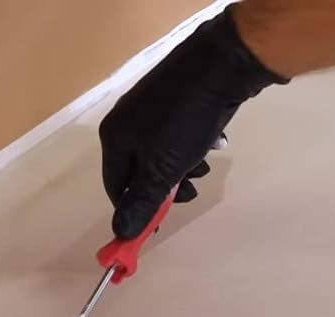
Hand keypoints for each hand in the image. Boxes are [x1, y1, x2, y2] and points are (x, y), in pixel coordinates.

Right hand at [99, 8, 286, 238]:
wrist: (220, 65)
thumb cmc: (186, 121)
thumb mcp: (163, 169)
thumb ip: (143, 202)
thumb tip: (120, 233)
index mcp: (114, 138)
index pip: (116, 188)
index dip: (136, 209)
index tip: (161, 224)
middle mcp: (126, 121)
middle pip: (140, 171)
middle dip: (166, 187)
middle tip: (193, 191)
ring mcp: (150, 108)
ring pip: (162, 154)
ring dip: (184, 168)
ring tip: (205, 165)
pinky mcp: (175, 99)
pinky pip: (178, 135)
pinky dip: (193, 146)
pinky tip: (212, 141)